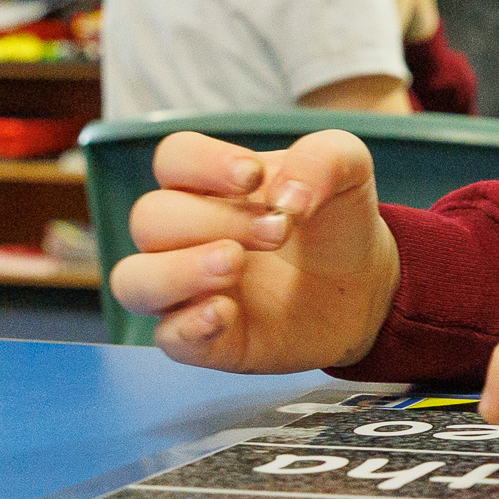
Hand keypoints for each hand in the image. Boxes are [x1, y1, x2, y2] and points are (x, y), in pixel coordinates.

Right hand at [110, 129, 399, 373]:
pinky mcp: (206, 340)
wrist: (365, 287)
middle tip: (279, 231)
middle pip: (151, 218)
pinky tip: (227, 313)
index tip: (252, 176)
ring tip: (233, 263)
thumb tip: (287, 196)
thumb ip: (322, 158)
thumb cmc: (337, 222)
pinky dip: (189, 325)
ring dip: (178, 270)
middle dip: (214, 219)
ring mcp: (188, 290)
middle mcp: (184, 235)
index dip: (203, 163)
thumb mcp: (348, 170)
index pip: (173, 159)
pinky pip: (169, 337)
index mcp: (208, 184)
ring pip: (132, 280)